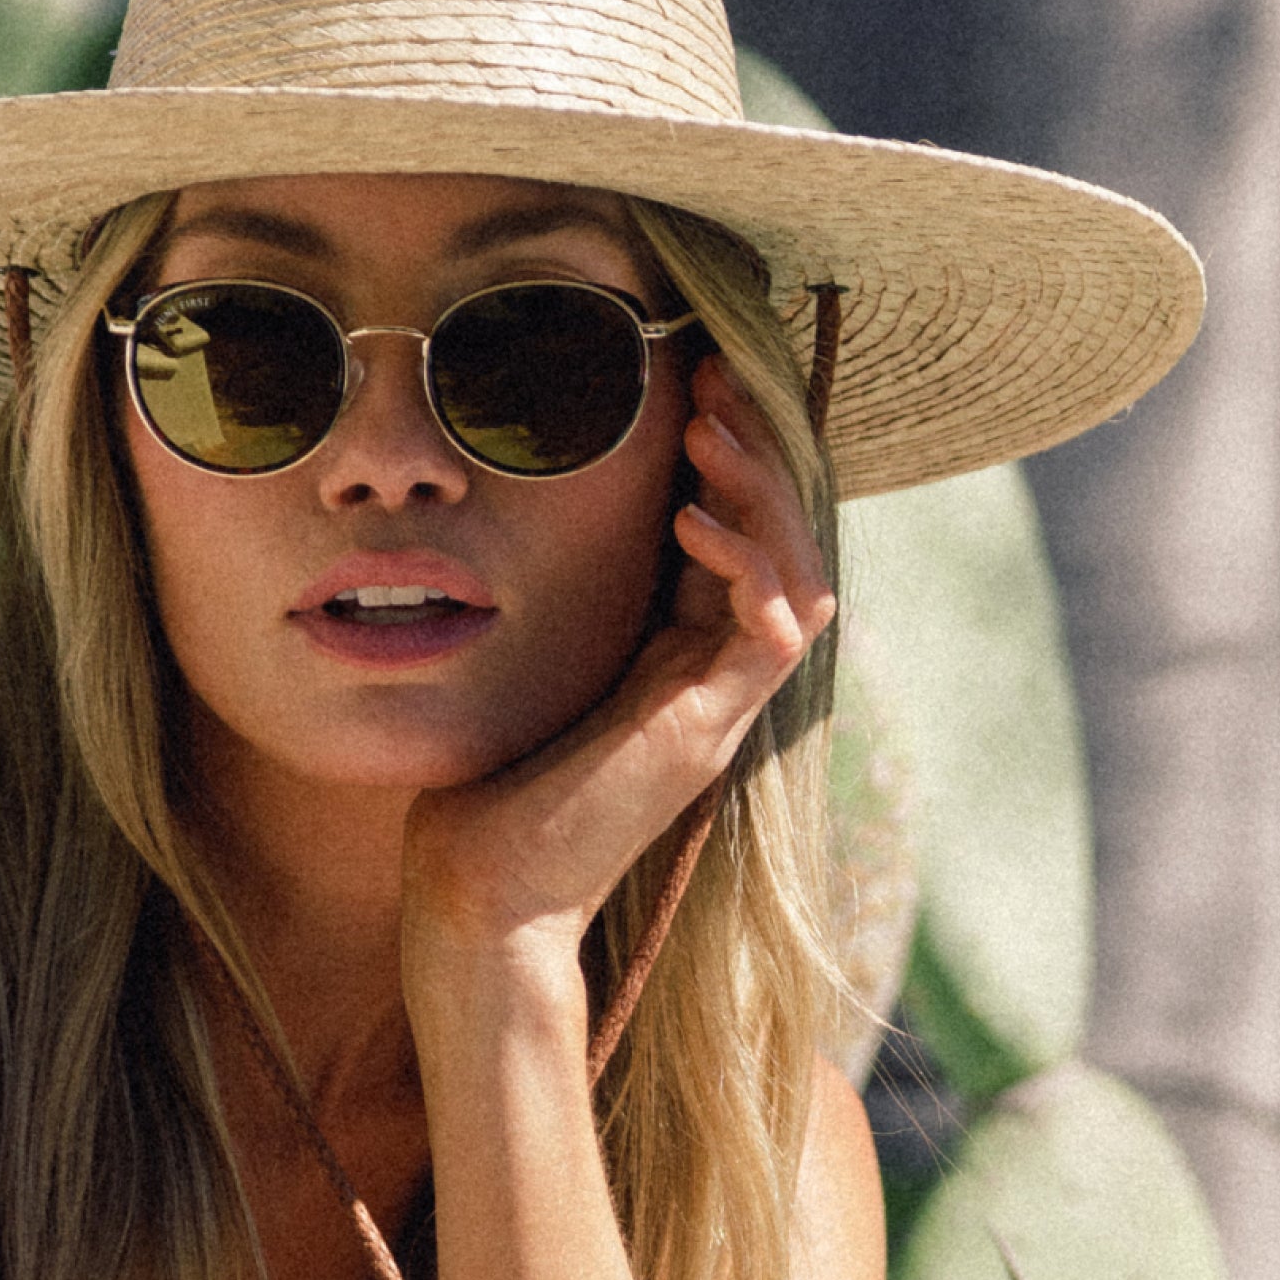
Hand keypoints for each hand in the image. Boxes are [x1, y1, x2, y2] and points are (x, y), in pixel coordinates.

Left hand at [400, 353, 834, 989]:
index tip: (687, 383)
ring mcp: (717, 711)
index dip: (728, 458)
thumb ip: (544, 611)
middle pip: (786, 543)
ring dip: (761, 492)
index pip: (741, 540)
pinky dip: (746, 566)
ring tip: (705, 428)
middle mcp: (712, 686)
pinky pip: (771, 632)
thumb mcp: (520, 673)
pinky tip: (689, 522)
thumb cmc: (479, 800)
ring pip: (800, 577)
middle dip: (757, 450)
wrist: (479, 900)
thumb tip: (499, 529)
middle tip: (711, 379)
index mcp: (676, 668)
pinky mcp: (702, 734)